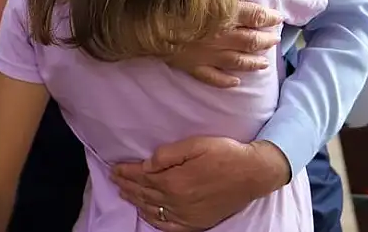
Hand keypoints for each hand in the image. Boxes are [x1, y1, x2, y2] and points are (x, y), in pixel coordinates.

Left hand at [112, 137, 290, 231]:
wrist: (253, 173)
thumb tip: (147, 163)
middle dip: (127, 184)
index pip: (142, 177)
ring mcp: (185, 215)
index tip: (115, 167)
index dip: (126, 171)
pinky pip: (167, 225)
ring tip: (125, 192)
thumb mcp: (197, 144)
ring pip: (152, 209)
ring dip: (135, 200)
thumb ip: (169, 154)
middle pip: (144, 193)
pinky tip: (146, 212)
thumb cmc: (227, 154)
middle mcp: (176, 201)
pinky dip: (153, 218)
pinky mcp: (195, 222)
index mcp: (174, 180)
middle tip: (115, 178)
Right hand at [164, 1, 282, 87]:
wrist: (144, 23)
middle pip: (251, 40)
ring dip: (253, 62)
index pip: (255, 16)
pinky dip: (226, 81)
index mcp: (225, 13)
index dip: (269, 17)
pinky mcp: (191, 66)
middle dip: (266, 40)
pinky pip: (212, 77)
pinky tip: (235, 83)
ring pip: (237, 61)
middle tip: (275, 40)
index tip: (278, 18)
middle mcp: (221, 36)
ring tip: (264, 63)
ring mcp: (207, 54)